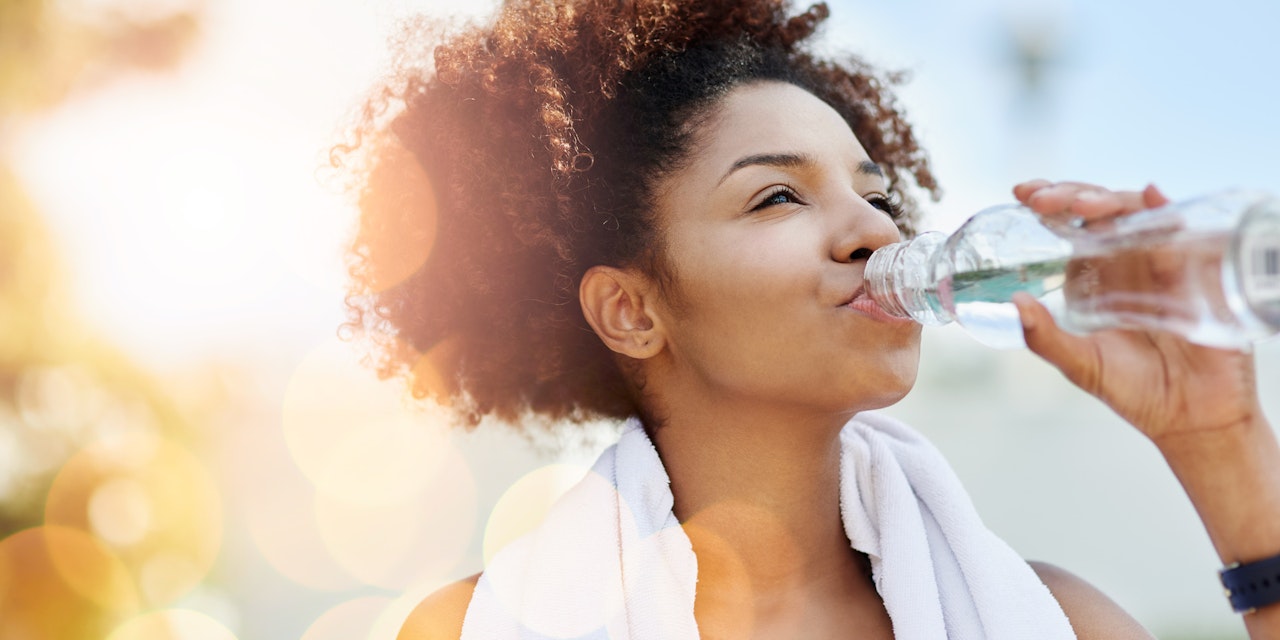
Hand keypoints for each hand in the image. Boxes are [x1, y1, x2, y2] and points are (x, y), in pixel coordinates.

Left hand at [1009, 180, 1263, 446]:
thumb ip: (1045, 338)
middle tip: (1044, 199)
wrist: (1192, 417)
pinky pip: (1184, 231)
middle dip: (1072, 195)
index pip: (1070, 226)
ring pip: (1137, 211)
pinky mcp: (1196, 271)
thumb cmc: (1136, 390)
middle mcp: (1127, 261)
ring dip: (1111, 201)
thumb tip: (1013, 303)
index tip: (1023, 193)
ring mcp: (1163, 262)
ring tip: (1085, 207)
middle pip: (1101, 209)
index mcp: (1095, 275)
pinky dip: (1166, 210)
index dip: (1050, 202)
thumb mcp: (1081, 364)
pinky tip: (1152, 198)